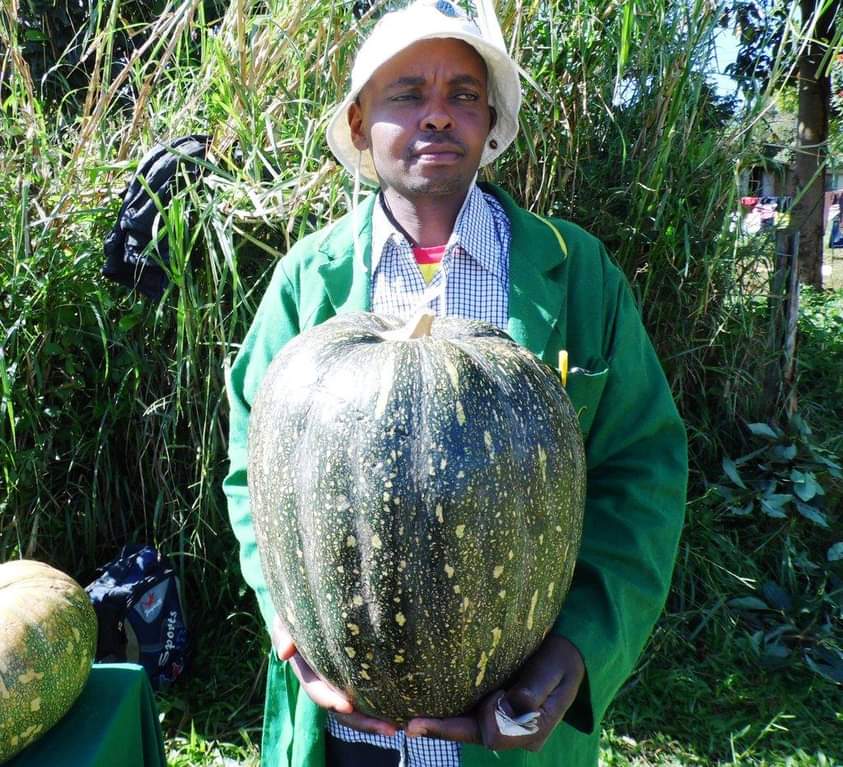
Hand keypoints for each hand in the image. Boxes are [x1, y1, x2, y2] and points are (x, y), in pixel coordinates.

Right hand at [271, 616, 397, 736]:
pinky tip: (402, 711)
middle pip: (342, 710)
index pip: (317, 690)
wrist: (314, 607)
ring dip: (375, 721)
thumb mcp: (287, 619)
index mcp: (308, 671)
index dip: (329, 699)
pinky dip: (382, 706)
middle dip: (363, 722)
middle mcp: (326, 683)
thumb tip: (284, 653)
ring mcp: (342, 683)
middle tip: (388, 728)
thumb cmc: (299, 612)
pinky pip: (369, 697)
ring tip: (398, 726)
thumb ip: (283, 632)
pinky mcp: (358, 677)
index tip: (346, 706)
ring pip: (358, 710)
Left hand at [405, 634, 584, 751]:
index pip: (493, 733)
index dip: (476, 719)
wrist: (568, 653)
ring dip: (442, 724)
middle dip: (443, 729)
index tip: (473, 702)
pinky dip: (449, 715)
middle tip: (411, 724)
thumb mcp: (553, 668)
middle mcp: (515, 734)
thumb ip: (535, 687)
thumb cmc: (560, 658)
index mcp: (532, 730)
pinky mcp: (495, 712)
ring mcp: (504, 725)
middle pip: (472, 735)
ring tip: (410, 720)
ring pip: (467, 729)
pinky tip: (426, 710)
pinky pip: (468, 717)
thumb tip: (511, 706)